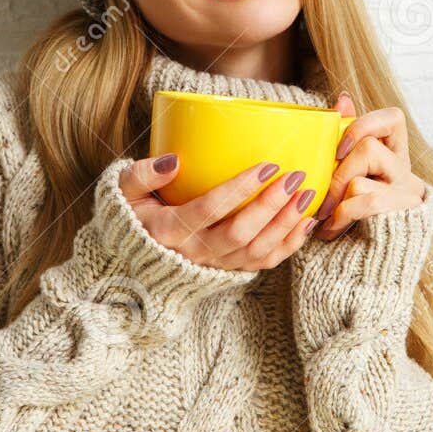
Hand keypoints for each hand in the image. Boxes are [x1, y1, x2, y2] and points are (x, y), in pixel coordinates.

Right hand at [119, 154, 319, 270]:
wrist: (134, 257)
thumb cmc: (132, 213)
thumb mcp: (124, 191)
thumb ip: (142, 174)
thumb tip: (173, 161)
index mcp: (168, 230)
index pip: (210, 209)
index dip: (240, 188)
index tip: (267, 165)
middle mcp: (193, 253)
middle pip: (240, 233)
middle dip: (271, 205)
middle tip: (295, 178)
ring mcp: (213, 265)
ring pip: (256, 251)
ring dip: (286, 224)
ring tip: (308, 195)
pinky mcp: (228, 270)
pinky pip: (263, 263)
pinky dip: (289, 245)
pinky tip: (307, 222)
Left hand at [311, 92, 426, 239]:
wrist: (364, 273)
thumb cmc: (350, 224)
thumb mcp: (344, 181)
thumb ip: (344, 145)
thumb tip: (343, 99)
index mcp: (394, 158)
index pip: (393, 118)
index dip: (364, 123)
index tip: (337, 146)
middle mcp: (407, 173)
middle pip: (369, 148)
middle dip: (337, 171)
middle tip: (321, 198)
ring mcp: (408, 194)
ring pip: (363, 175)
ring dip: (336, 198)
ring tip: (325, 219)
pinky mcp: (404, 215)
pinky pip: (365, 201)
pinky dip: (341, 216)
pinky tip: (331, 232)